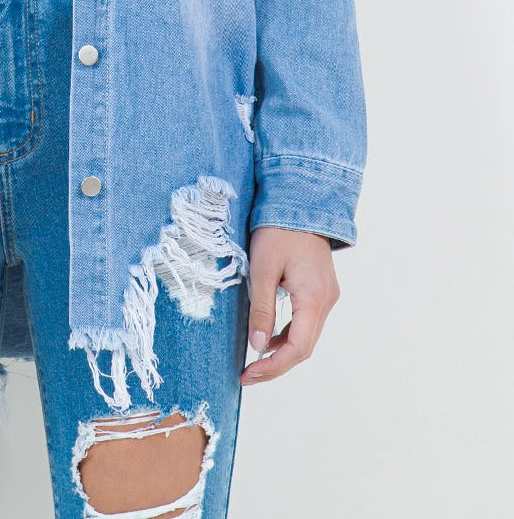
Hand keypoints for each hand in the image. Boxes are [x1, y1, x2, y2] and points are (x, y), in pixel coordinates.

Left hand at [240, 226, 339, 385]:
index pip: (297, 348)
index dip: (273, 367)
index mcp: (314, 298)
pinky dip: (288, 333)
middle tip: (248, 374)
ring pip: (307, 335)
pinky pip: (306, 320)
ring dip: (283, 351)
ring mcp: (327, 295)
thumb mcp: (262, 270)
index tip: (249, 375)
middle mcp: (326, 300)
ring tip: (255, 360)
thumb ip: (261, 310)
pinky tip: (269, 336)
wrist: (299, 201)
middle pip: (305, 347)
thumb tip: (258, 348)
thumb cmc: (278, 231)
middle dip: (276, 364)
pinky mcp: (321, 288)